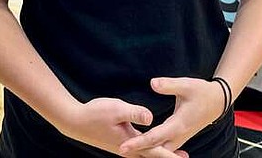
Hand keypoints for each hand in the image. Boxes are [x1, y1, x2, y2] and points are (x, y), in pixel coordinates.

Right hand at [57, 97, 187, 157]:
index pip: (156, 151)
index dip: (171, 155)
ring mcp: (124, 147)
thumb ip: (134, 112)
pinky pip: (140, 149)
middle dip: (169, 156)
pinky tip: (154, 145)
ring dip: (160, 153)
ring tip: (175, 153)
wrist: (75, 121)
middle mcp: (129, 149)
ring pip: (146, 153)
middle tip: (186, 157)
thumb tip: (150, 118)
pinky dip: (150, 149)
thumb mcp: (116, 108)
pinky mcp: (120, 143)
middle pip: (153, 155)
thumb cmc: (95, 113)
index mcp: (131, 143)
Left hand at [118, 78, 224, 156]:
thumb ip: (169, 85)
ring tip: (128, 148)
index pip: (154, 138)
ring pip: (160, 151)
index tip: (123, 146)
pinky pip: (164, 148)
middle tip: (121, 149)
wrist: (218, 102)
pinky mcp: (179, 137)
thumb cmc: (202, 92)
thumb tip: (152, 83)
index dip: (138, 142)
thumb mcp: (186, 84)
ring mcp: (180, 139)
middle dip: (138, 151)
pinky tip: (142, 146)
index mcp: (178, 125)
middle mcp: (178, 136)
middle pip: (155, 150)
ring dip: (145, 151)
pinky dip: (153, 149)